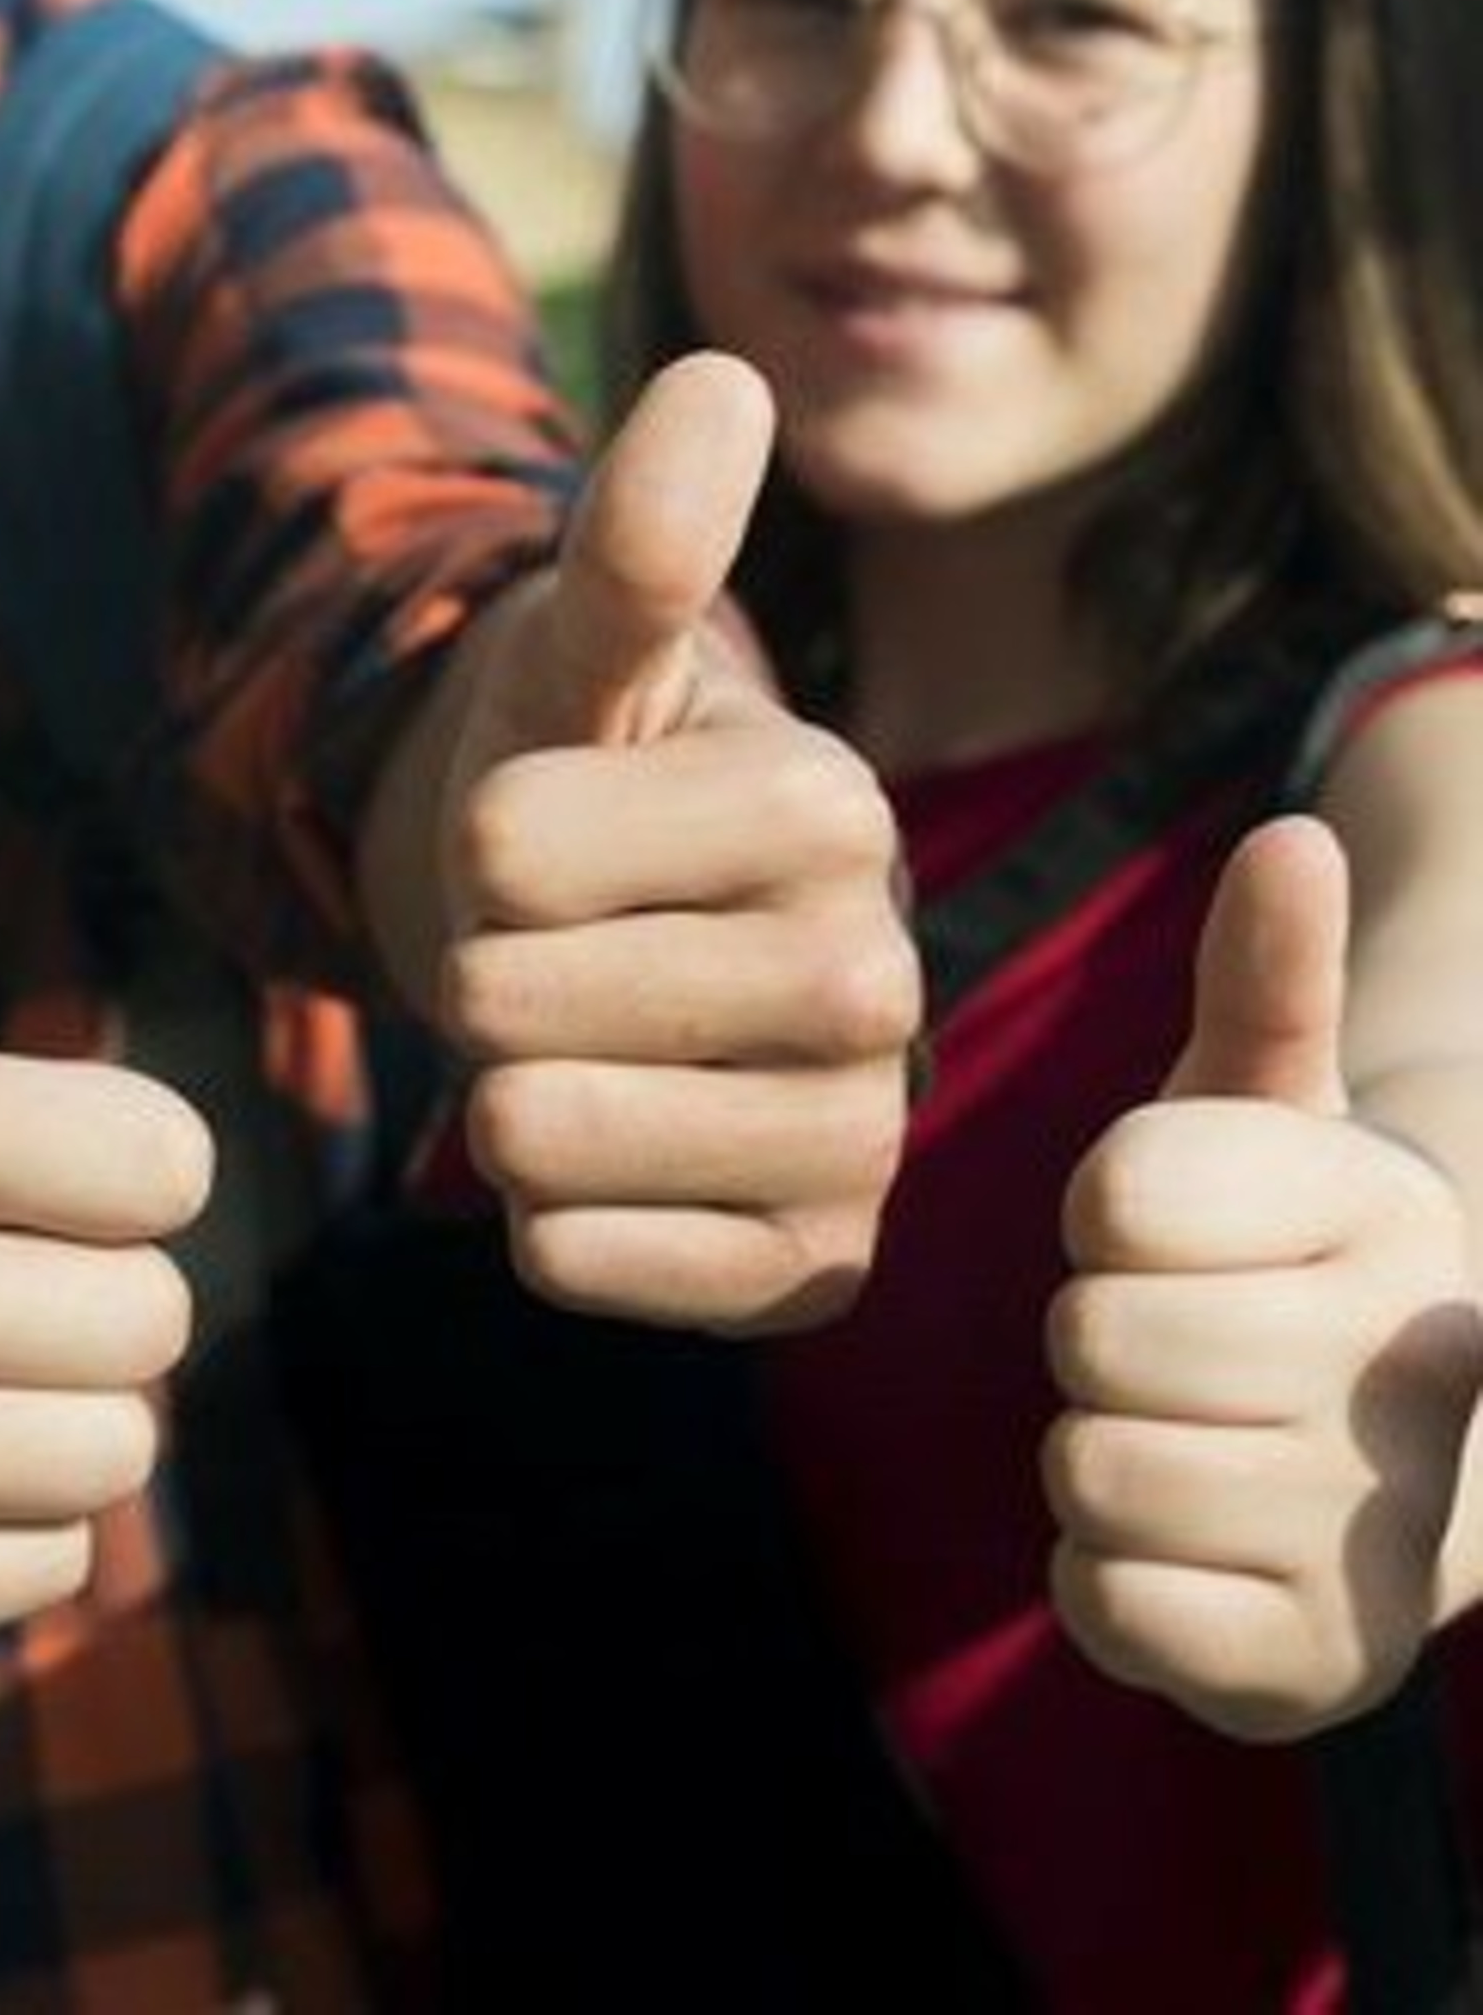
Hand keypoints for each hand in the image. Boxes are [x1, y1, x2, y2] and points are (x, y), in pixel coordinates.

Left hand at [433, 352, 916, 1331]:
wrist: (611, 957)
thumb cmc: (579, 781)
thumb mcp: (578, 660)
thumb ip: (637, 541)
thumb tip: (719, 373)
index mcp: (826, 801)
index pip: (507, 853)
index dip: (470, 845)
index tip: (535, 836)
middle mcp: (882, 974)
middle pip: (514, 1005)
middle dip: (472, 974)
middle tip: (542, 955)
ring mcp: (859, 1133)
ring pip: (543, 1140)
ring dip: (494, 1093)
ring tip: (565, 1048)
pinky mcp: (813, 1265)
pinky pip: (593, 1266)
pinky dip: (545, 1220)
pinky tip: (598, 1157)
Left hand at [1047, 817, 1482, 1739]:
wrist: (1409, 1472)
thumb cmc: (1283, 1255)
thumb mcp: (1268, 1105)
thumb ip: (1268, 977)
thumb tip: (1287, 836)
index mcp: (1389, 1211)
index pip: (1116, 1195)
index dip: (1106, 1214)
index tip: (1177, 1233)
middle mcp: (1419, 1370)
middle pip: (1094, 1336)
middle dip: (1096, 1336)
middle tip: (1173, 1349)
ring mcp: (1382, 1537)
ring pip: (1089, 1466)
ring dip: (1097, 1453)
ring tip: (1191, 1441)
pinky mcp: (1319, 1671)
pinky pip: (1105, 1602)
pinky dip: (1109, 1582)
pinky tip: (1190, 1554)